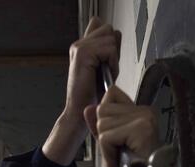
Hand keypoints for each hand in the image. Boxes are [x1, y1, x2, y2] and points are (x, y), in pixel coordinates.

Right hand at [42, 17, 120, 165]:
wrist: (81, 112)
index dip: (111, 44)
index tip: (106, 64)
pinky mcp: (83, 53)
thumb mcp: (105, 68)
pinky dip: (113, 64)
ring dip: (113, 59)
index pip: (103, 27)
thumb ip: (109, 50)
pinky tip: (104, 76)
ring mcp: (79, 47)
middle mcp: (78, 44)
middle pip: (109, 30)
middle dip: (113, 50)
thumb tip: (116, 32)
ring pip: (110, 39)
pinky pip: (110, 50)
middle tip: (105, 71)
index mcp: (81, 46)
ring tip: (104, 75)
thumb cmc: (92, 96)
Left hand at [85, 85, 159, 166]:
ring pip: (102, 124)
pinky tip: (120, 163)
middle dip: (104, 136)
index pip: (110, 95)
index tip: (115, 141)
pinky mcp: (140, 129)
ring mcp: (144, 119)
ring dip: (107, 148)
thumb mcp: (113, 146)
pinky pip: (106, 137)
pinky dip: (108, 154)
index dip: (105, 120)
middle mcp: (145, 112)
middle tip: (118, 154)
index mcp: (141, 112)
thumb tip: (88, 108)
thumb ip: (101, 127)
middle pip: (102, 110)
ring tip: (121, 160)